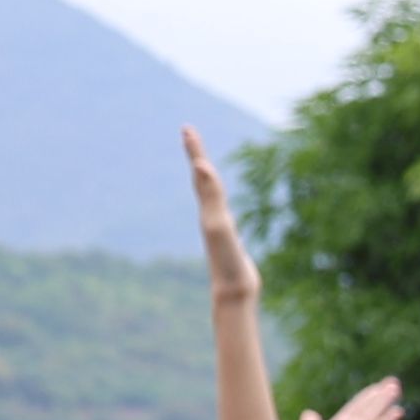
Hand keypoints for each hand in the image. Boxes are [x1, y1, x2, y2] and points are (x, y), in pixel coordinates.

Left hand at [185, 128, 252, 302]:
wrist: (232, 291)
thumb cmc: (227, 259)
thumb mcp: (219, 223)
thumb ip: (211, 195)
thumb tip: (200, 166)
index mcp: (208, 208)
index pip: (200, 172)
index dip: (195, 150)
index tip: (186, 128)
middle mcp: (210, 213)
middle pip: (201, 178)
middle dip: (196, 154)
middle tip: (189, 133)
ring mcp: (218, 226)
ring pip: (209, 194)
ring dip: (205, 176)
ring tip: (201, 162)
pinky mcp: (228, 238)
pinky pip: (221, 211)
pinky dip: (219, 200)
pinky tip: (219, 201)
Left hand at [289, 378, 403, 419]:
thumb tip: (310, 413)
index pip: (356, 406)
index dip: (366, 395)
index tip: (377, 386)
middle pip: (370, 406)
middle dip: (381, 394)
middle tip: (393, 381)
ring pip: (375, 413)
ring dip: (386, 400)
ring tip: (396, 387)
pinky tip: (398, 411)